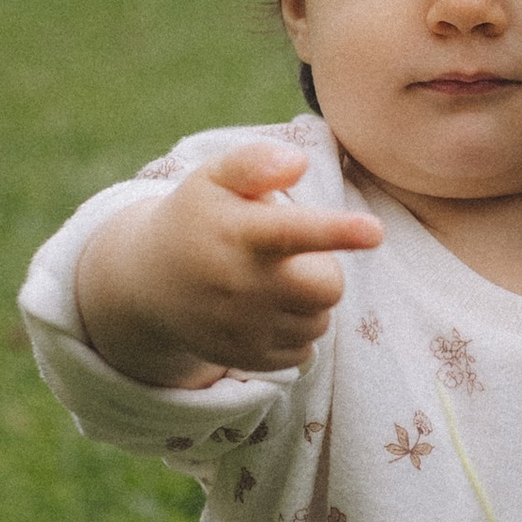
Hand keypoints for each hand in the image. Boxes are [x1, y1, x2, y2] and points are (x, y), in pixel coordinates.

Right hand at [73, 139, 381, 386]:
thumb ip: (255, 162)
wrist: (147, 284)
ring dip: (309, 303)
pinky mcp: (246, 359)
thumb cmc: (198, 218)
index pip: (295, 232)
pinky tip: (265, 312)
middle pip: (328, 286)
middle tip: (294, 259)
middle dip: (324, 271)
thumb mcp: (214, 178)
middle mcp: (241, 285)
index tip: (374, 231)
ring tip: (272, 283)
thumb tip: (298, 162)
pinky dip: (296, 332)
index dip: (337, 231)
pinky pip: (303, 351)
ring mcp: (242, 328)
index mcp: (240, 234)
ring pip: (319, 321)